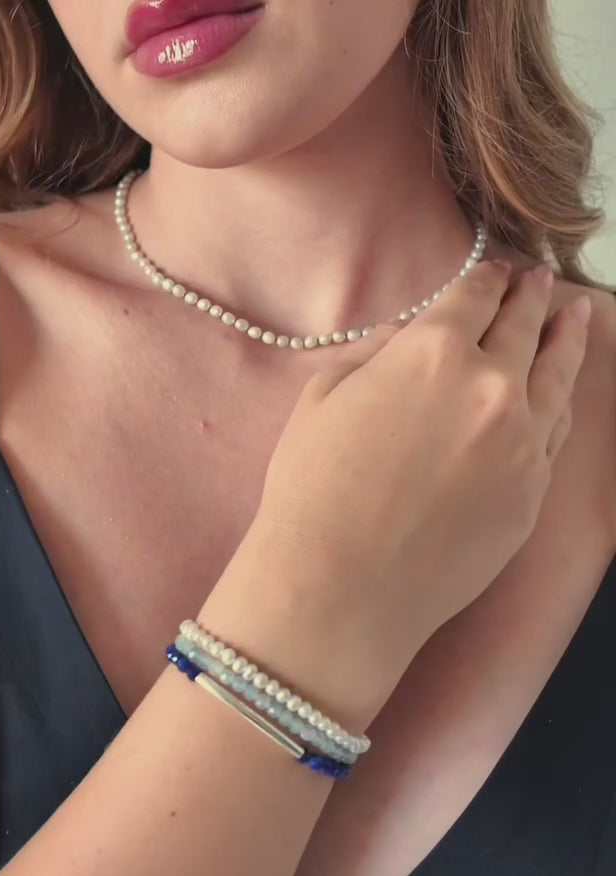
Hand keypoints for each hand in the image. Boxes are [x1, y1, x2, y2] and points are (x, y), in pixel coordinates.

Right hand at [253, 260, 590, 676]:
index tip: (492, 271)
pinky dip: (561, 402)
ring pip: (557, 377)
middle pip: (522, 328)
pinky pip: (555, 435)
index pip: (472, 298)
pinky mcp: (532, 496)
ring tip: (578, 316)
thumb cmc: (313, 490)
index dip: (484, 279)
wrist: (339, 587)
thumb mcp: (322, 398)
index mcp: (433, 352)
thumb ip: (374, 353)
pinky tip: (562, 392)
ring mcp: (521, 445)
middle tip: (538, 280)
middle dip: (530, 297)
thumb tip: (406, 338)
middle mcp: (491, 388)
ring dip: (567, 340)